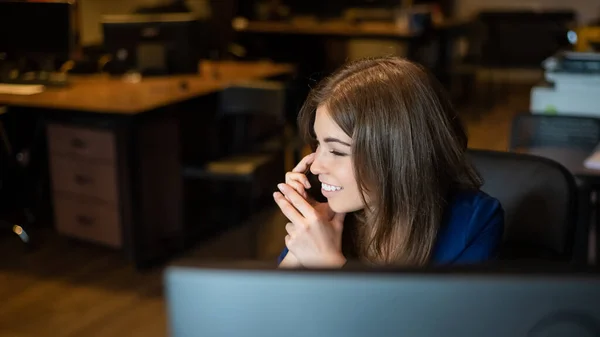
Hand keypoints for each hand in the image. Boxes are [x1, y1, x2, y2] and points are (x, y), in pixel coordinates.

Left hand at [279, 153, 333, 267]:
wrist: (326, 263)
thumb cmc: (333, 244)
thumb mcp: (338, 226)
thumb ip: (338, 212)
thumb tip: (342, 201)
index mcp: (314, 218)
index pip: (298, 201)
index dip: (289, 192)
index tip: (282, 186)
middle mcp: (303, 225)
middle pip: (287, 209)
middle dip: (280, 199)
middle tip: (275, 193)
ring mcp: (296, 235)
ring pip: (288, 224)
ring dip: (293, 225)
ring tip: (304, 233)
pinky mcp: (291, 244)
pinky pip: (288, 236)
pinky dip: (293, 237)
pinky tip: (302, 242)